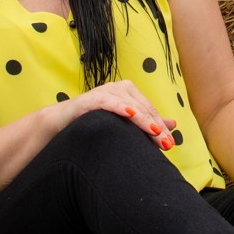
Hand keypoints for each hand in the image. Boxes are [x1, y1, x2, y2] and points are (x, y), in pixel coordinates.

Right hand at [61, 81, 176, 150]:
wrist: (60, 123)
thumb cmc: (92, 123)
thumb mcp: (122, 123)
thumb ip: (147, 122)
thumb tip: (173, 124)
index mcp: (128, 92)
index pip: (150, 110)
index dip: (161, 126)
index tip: (170, 144)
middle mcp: (119, 88)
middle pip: (143, 109)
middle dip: (156, 128)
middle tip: (167, 145)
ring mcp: (105, 91)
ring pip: (130, 106)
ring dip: (144, 120)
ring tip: (155, 133)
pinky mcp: (91, 98)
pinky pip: (109, 102)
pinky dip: (121, 107)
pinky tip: (131, 114)